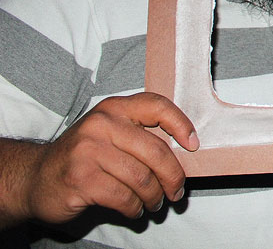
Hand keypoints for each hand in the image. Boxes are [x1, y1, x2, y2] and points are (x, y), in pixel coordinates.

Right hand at [23, 92, 197, 223]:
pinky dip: (135, 207)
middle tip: (177, 191)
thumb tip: (184, 151)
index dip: (181, 124)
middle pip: (156, 150)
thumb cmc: (84, 156)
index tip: (193, 144)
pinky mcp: (81, 179)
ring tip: (155, 202)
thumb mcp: (110, 133)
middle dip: (173, 176)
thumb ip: (141, 134)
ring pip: (142, 178)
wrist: (36, 177)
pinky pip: (124, 197)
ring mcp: (88, 151)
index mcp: (114, 108)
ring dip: (155, 196)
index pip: (157, 106)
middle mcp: (101, 124)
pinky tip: (135, 209)